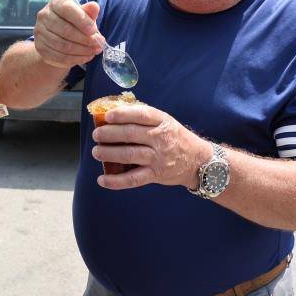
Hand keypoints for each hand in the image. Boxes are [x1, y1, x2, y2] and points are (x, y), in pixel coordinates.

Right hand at [32, 0, 104, 68]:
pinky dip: (76, 59)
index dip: (82, 20)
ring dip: (82, 50)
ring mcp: (40, 33)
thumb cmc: (72, 22)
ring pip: (63, 46)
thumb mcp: (81, 14)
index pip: (66, 9)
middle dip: (85, 39)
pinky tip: (86, 57)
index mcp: (55, 4)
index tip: (94, 30)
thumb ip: (88, 12)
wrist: (56, 36)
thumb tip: (94, 7)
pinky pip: (60, 57)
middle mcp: (44, 16)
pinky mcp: (41, 49)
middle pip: (65, 30)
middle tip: (99, 43)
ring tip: (94, 51)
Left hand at [91, 104, 211, 190]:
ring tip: (96, 152)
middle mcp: (161, 139)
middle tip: (96, 135)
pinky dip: (116, 181)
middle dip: (109, 134)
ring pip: (129, 154)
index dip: (122, 114)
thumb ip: (145, 119)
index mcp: (163, 122)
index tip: (107, 116)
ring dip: (109, 153)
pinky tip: (102, 180)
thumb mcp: (166, 122)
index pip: (141, 115)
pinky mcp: (156, 175)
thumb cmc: (177, 139)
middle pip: (131, 134)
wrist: (198, 161)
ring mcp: (158, 158)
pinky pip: (133, 179)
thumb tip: (115, 113)